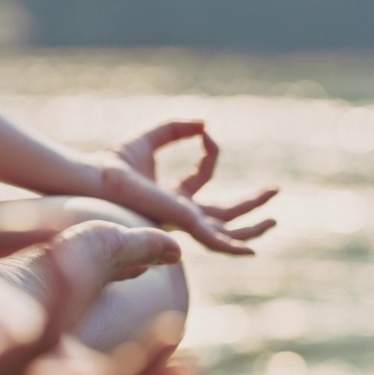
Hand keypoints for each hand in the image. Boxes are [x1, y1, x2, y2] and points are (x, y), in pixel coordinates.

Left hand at [94, 120, 277, 254]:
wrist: (98, 177)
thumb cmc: (113, 162)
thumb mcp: (154, 137)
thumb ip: (177, 129)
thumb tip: (204, 124)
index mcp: (172, 195)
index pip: (204, 175)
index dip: (210, 152)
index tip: (206, 134)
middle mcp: (180, 212)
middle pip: (224, 213)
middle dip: (250, 204)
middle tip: (274, 191)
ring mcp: (183, 221)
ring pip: (225, 231)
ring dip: (251, 227)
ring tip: (275, 220)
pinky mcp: (182, 224)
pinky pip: (212, 240)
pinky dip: (233, 246)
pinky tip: (251, 250)